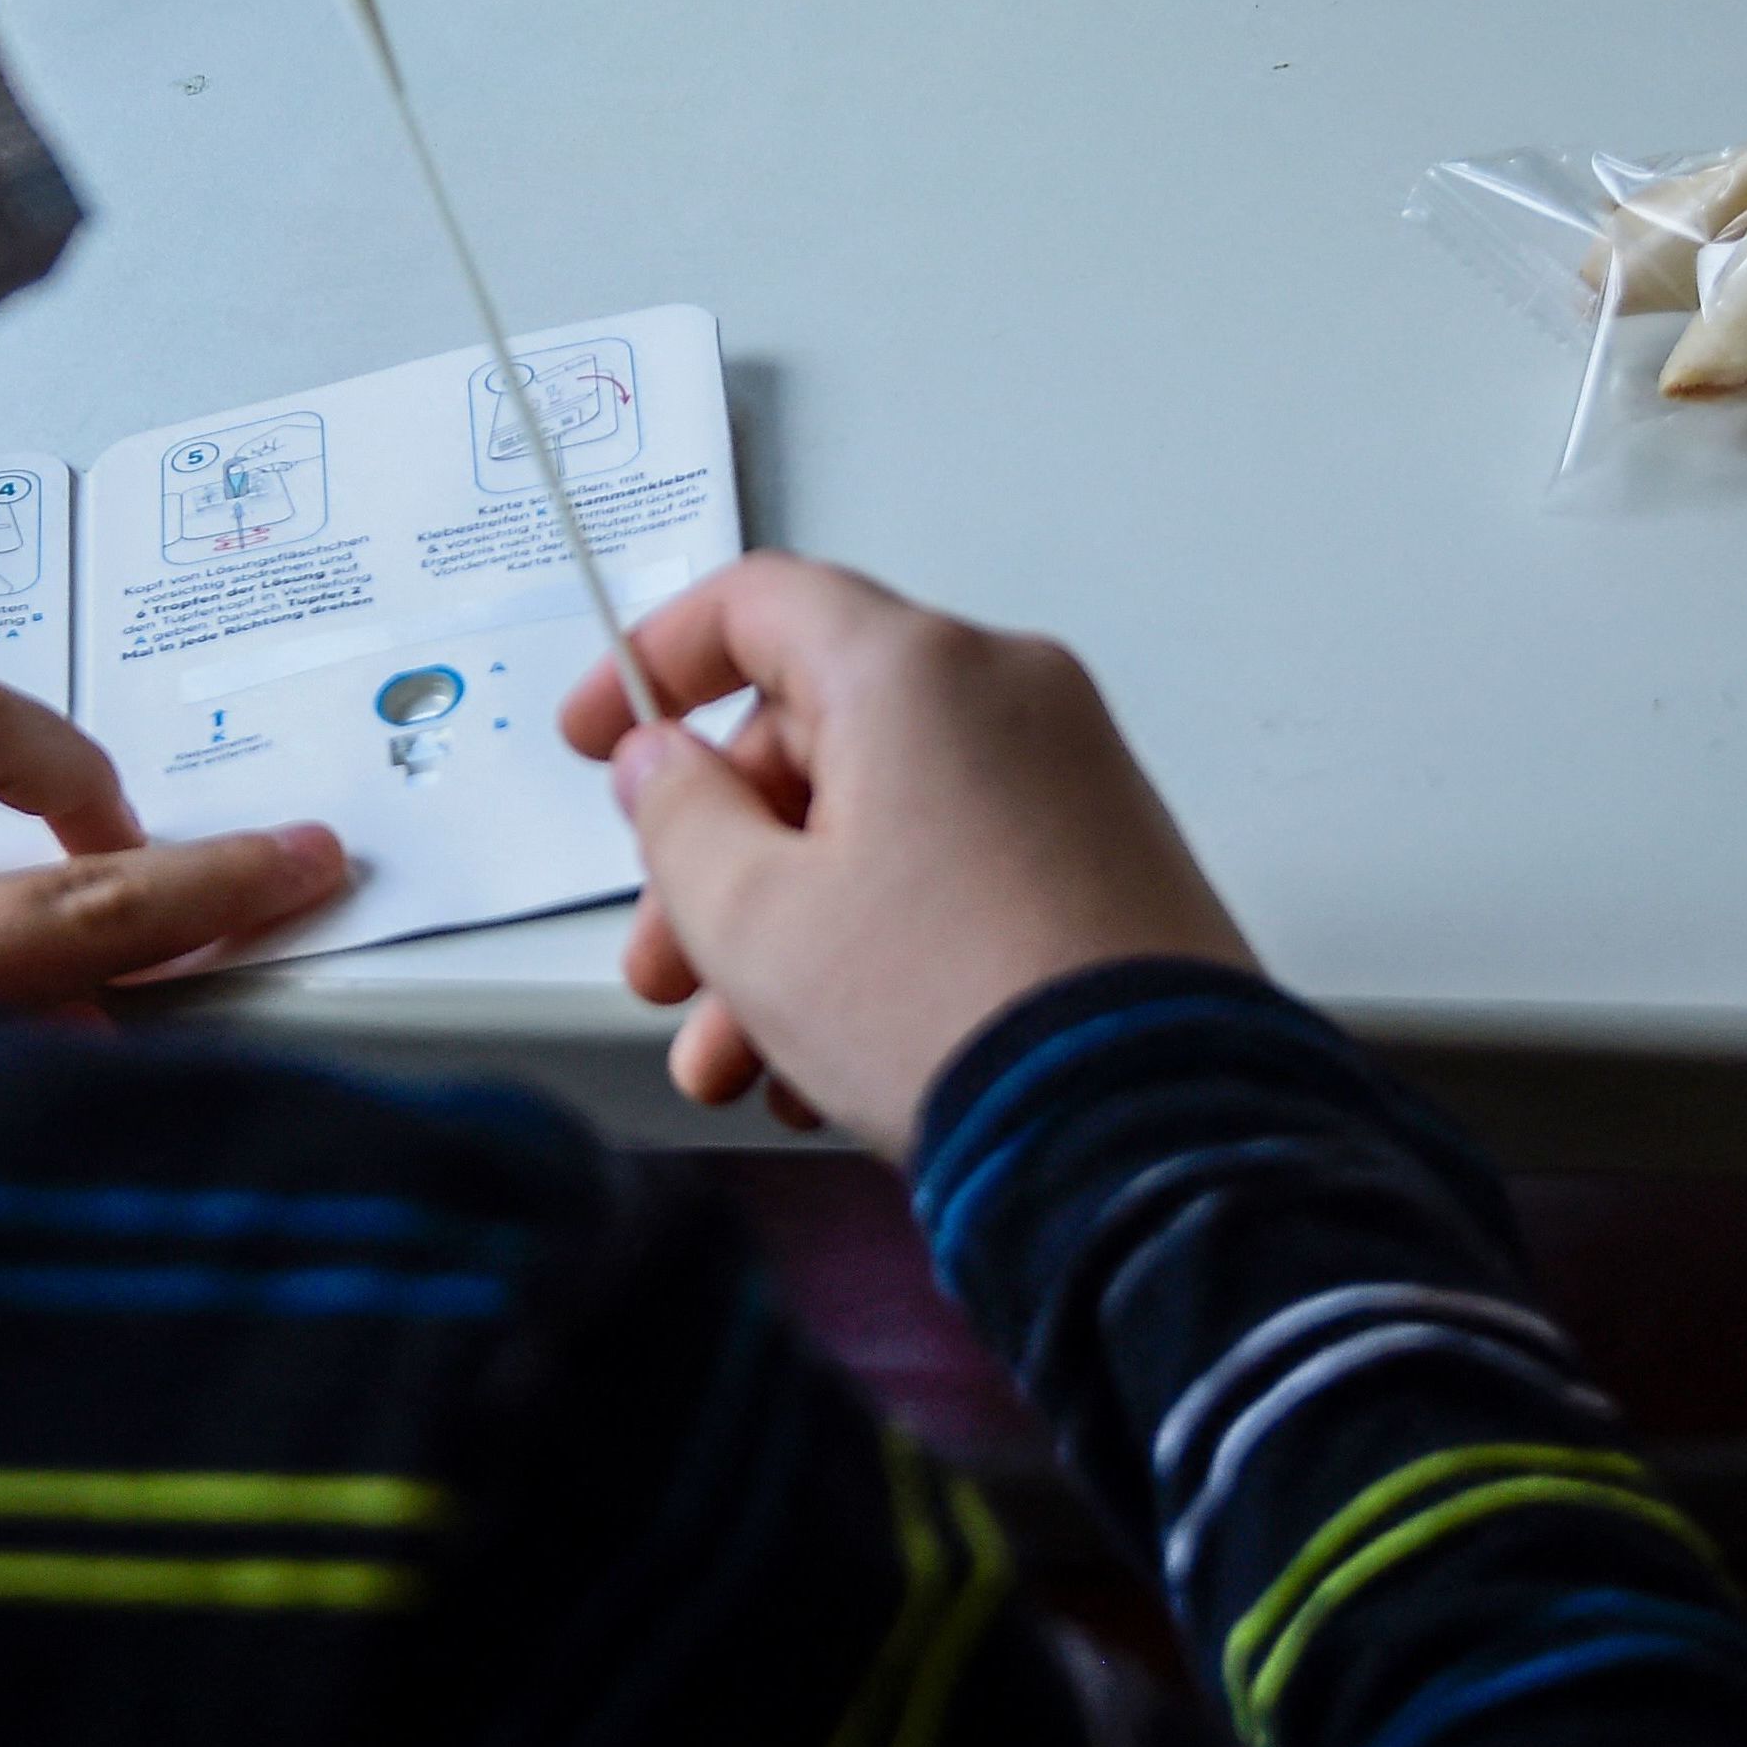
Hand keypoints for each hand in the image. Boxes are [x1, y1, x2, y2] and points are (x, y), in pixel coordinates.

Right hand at [558, 554, 1252, 1159]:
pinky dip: (875, 939)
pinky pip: (951, 869)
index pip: (755, 604)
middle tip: (669, 960)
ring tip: (739, 1052)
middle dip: (714, 860)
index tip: (600, 730)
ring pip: (874, 820)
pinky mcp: (1105, 861)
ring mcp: (1069, 780)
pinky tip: (825, 1057)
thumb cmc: (961, 1016)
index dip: (651, 663)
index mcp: (916, 671)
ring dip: (783, 927)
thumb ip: (675, 816)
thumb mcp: (752, 918)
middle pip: (808, 736)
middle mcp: (1007, 698)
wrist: (1145, 1142)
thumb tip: (663, 769)